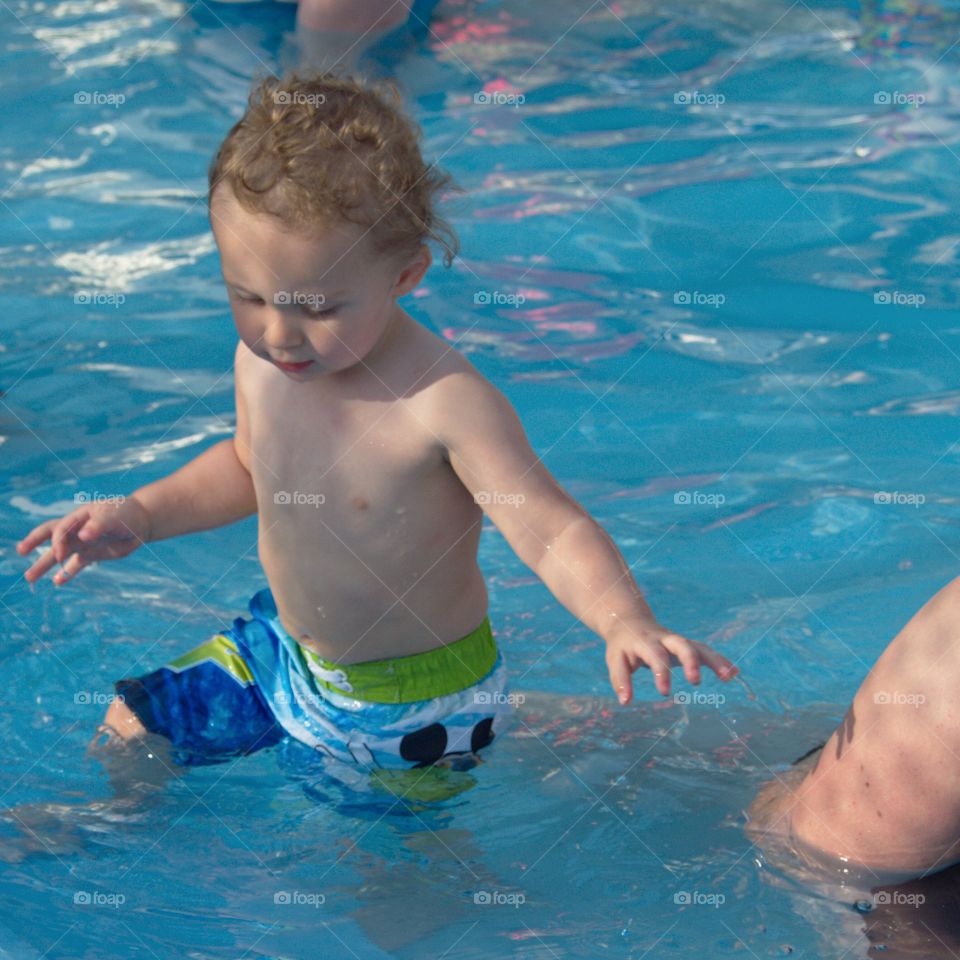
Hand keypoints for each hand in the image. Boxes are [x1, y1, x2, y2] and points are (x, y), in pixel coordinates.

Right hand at [16, 495, 151, 585]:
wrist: (141, 521)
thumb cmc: (126, 514)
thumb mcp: (114, 517)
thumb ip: (99, 525)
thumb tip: (83, 536)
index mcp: (79, 517)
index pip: (60, 529)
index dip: (57, 542)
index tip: (60, 554)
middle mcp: (76, 530)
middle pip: (50, 536)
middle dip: (34, 542)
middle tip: (20, 550)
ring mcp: (82, 543)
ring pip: (59, 555)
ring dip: (44, 565)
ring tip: (29, 578)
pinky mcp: (91, 554)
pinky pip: (75, 565)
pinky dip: (66, 574)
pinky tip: (57, 582)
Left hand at [604, 619, 738, 703]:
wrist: (630, 622)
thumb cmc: (622, 645)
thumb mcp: (615, 659)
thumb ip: (620, 680)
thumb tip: (626, 701)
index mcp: (645, 641)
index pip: (655, 655)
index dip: (661, 672)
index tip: (664, 692)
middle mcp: (665, 639)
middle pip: (681, 644)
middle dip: (691, 660)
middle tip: (695, 681)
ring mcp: (678, 641)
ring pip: (699, 646)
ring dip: (715, 660)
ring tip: (730, 675)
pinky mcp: (687, 646)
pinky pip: (705, 651)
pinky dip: (720, 660)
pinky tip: (734, 673)